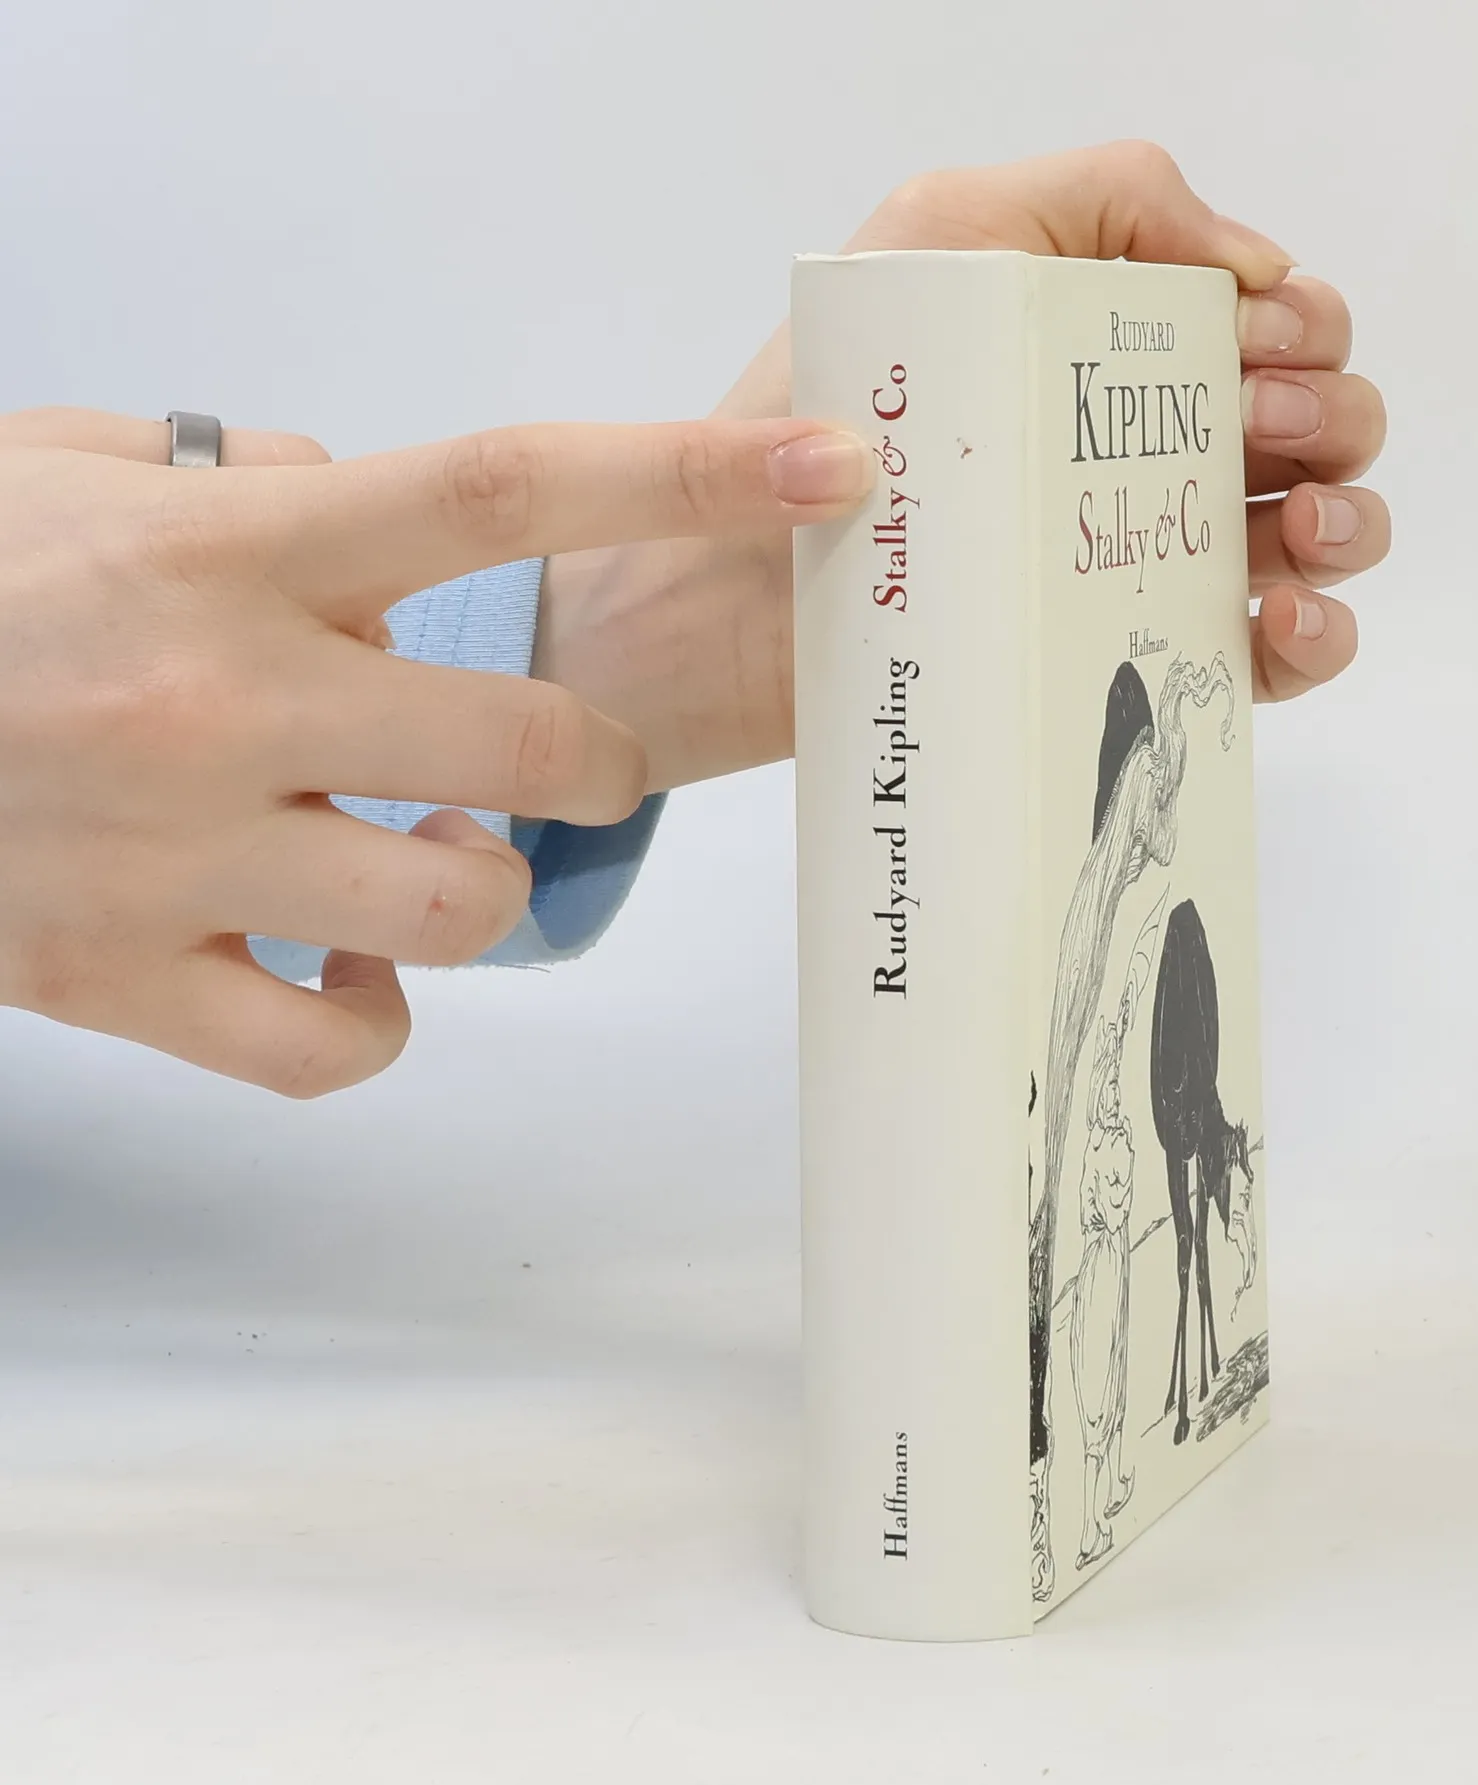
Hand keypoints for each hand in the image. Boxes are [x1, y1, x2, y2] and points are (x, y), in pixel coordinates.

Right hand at [0, 408, 871, 1093]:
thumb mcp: (73, 476)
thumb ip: (236, 474)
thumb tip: (345, 478)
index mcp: (223, 551)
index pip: (501, 488)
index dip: (689, 473)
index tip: (828, 467)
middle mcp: (223, 699)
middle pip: (534, 737)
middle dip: (592, 754)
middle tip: (559, 753)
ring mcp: (181, 857)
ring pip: (463, 904)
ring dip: (488, 881)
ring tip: (416, 851)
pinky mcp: (125, 983)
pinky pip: (335, 1050)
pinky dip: (373, 1021)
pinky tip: (339, 968)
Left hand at [536, 141, 1390, 786]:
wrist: (716, 597)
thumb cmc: (811, 410)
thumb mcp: (939, 239)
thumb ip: (1100, 198)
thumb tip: (1252, 263)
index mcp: (1114, 348)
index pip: (1274, 320)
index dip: (1302, 326)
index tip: (1256, 346)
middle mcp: (1144, 452)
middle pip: (1318, 423)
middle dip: (1330, 417)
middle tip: (1263, 431)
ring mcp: (1140, 563)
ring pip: (1317, 538)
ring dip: (1349, 523)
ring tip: (1301, 530)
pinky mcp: (1123, 666)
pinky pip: (1264, 660)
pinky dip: (1311, 639)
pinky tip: (1284, 620)